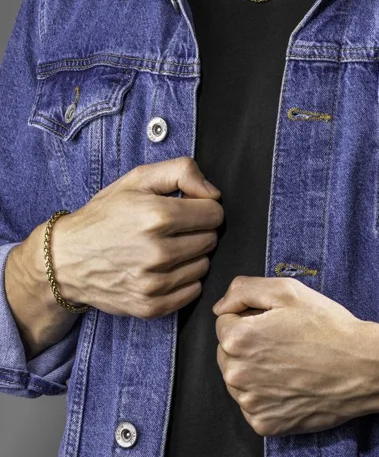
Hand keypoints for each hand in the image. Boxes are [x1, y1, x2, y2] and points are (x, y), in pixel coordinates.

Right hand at [49, 156, 223, 318]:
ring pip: (204, 266)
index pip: (214, 213)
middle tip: (175, 229)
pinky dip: (185, 280)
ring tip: (168, 248)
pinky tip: (166, 269)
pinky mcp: (151, 306)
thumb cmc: (105, 215)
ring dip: (192, 256)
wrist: (64, 260)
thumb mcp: (138, 179)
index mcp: (157, 216)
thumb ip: (182, 172)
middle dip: (198, 231)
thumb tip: (214, 193)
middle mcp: (158, 252)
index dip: (204, 208)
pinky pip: (192, 292)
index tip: (189, 209)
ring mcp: (154, 283)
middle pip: (211, 240)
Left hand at [212, 276, 374, 435]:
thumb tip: (220, 307)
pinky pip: (252, 405)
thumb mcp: (287, 290)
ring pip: (238, 379)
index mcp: (238, 338)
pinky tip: (290, 382)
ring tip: (288, 361)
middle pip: (227, 351)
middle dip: (247, 342)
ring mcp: (251, 403)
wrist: (363, 366)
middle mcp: (237, 374)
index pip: (224, 321)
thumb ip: (244, 290)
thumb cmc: (327, 326)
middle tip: (283, 339)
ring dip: (254, 369)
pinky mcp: (265, 424)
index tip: (273, 321)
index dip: (249, 316)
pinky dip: (265, 395)